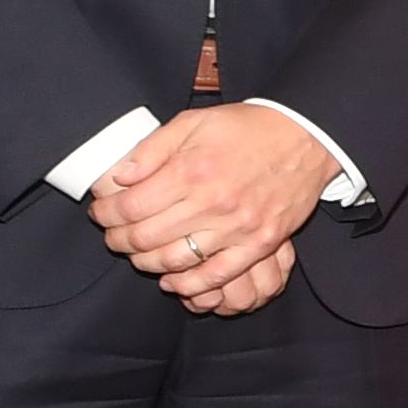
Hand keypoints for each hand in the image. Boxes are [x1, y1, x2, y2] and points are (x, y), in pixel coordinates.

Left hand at [88, 104, 338, 311]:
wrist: (306, 137)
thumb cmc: (247, 128)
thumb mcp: (193, 122)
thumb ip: (152, 149)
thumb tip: (118, 177)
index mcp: (191, 171)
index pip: (131, 206)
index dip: (106, 214)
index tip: (101, 212)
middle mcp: (212, 203)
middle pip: (146, 237)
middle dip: (118, 240)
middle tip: (112, 235)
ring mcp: (238, 228)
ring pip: (174, 261)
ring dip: (145, 262)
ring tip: (137, 254)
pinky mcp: (260, 244)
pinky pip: (216, 276)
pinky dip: (188, 285)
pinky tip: (171, 281)